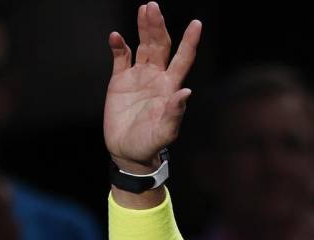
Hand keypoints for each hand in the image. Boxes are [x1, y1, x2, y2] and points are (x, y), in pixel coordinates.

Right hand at [104, 2, 200, 171]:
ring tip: (145, 9)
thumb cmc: (150, 144)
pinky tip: (116, 37)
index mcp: (170, 87)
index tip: (196, 24)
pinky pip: (120, 57)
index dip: (189, 42)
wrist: (128, 151)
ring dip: (143, 28)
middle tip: (153, 6)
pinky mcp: (120, 80)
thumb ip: (174, 112)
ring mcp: (139, 76)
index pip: (183, 59)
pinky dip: (118, 46)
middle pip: (160, 46)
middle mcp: (157, 77)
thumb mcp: (165, 131)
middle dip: (158, 26)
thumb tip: (185, 92)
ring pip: (143, 46)